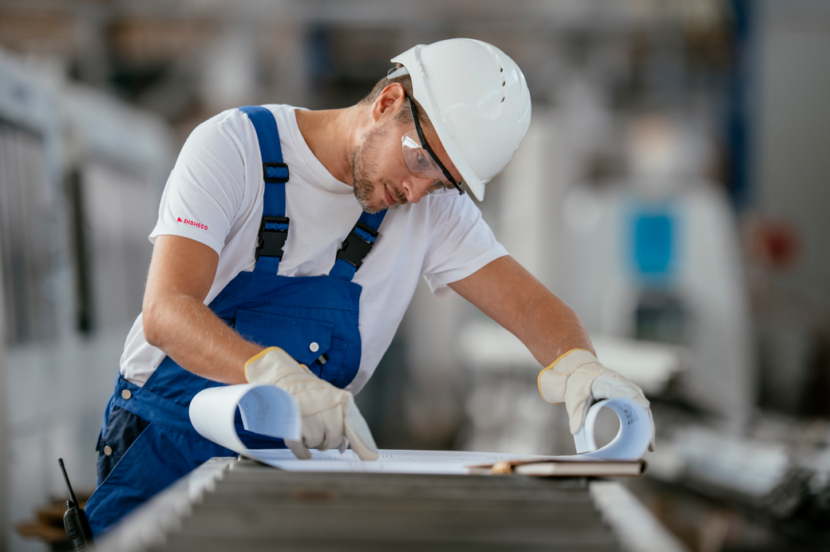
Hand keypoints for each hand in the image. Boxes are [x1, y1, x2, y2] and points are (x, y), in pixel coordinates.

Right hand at [244, 347, 378, 460]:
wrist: (282, 379)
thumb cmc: (307, 391)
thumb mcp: (330, 397)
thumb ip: (340, 418)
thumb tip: (345, 445)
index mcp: (338, 400)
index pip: (353, 427)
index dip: (363, 446)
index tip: (370, 458)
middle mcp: (326, 407)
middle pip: (334, 439)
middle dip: (327, 442)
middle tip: (321, 436)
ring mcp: (309, 416)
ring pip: (317, 443)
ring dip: (312, 442)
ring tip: (307, 429)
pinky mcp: (292, 425)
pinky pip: (300, 448)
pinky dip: (302, 452)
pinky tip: (303, 450)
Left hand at [537, 349, 654, 450]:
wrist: (580, 370)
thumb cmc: (578, 383)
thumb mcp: (574, 399)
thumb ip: (576, 415)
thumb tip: (575, 431)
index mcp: (607, 383)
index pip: (626, 393)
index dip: (636, 405)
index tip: (644, 418)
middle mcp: (622, 384)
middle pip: (640, 404)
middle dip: (646, 424)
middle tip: (648, 445)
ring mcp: (628, 388)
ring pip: (643, 407)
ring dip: (647, 425)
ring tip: (648, 445)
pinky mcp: (629, 393)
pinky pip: (640, 407)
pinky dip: (643, 421)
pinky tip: (644, 436)